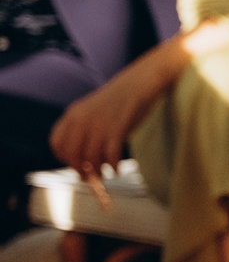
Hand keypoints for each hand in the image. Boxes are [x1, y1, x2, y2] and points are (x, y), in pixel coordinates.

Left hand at [48, 54, 170, 186]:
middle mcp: (81, 120)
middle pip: (72, 155)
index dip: (64, 158)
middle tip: (90, 177)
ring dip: (99, 171)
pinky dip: (113, 166)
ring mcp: (99, 125)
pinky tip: (117, 169)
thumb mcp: (92, 111)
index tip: (75, 164)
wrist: (138, 84)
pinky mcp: (117, 129)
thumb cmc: (118, 101)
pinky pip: (111, 155)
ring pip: (91, 158)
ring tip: (107, 173)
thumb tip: (84, 158)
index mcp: (72, 115)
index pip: (57, 143)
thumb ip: (84, 129)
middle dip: (80, 170)